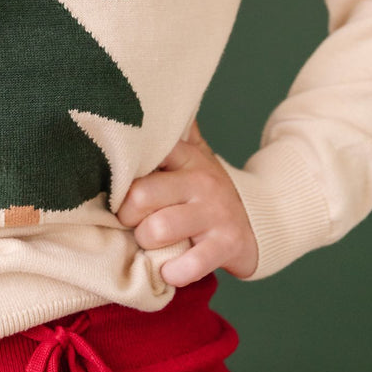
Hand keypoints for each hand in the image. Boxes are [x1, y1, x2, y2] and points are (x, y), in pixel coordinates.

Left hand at [116, 119, 257, 286]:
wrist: (261, 219)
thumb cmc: (206, 190)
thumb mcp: (192, 156)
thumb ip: (170, 132)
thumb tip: (142, 98)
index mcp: (186, 156)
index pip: (145, 153)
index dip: (121, 173)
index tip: (110, 182)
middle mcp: (200, 180)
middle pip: (141, 195)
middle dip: (126, 215)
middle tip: (129, 220)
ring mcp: (214, 212)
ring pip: (158, 229)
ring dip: (145, 243)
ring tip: (149, 243)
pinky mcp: (227, 244)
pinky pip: (190, 264)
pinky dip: (173, 273)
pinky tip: (170, 270)